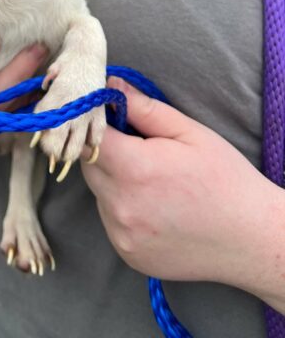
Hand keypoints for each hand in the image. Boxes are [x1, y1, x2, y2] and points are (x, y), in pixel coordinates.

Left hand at [81, 76, 284, 310]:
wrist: (252, 239)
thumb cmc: (226, 180)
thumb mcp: (190, 132)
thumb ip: (144, 108)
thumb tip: (111, 86)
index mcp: (135, 169)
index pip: (89, 136)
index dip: (97, 123)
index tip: (111, 117)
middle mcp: (122, 205)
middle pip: (88, 164)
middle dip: (105, 149)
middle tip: (137, 147)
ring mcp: (122, 234)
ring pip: (98, 192)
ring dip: (112, 179)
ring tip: (151, 179)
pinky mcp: (127, 254)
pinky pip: (110, 219)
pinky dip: (122, 207)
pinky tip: (154, 205)